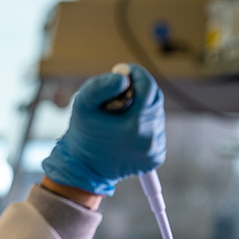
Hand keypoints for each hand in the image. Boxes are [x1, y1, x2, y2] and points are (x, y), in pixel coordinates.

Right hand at [41, 64, 165, 195]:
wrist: (83, 168)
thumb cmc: (82, 134)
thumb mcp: (82, 104)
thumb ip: (100, 86)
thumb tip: (124, 78)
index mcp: (135, 126)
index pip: (148, 87)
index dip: (137, 74)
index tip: (124, 71)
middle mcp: (151, 140)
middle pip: (155, 99)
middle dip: (138, 91)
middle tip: (119, 94)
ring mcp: (155, 150)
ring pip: (156, 114)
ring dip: (142, 108)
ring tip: (120, 116)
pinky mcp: (156, 157)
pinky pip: (155, 129)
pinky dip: (144, 124)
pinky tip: (126, 129)